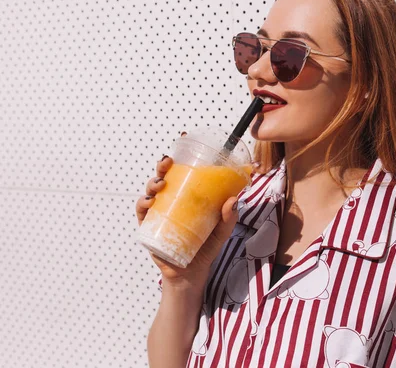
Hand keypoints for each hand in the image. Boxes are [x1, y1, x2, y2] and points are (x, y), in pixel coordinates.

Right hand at [135, 132, 239, 286]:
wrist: (191, 274)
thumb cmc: (206, 248)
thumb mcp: (222, 230)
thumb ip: (229, 217)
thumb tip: (235, 199)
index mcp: (188, 197)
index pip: (183, 172)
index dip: (181, 156)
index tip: (183, 139)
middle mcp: (172, 202)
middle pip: (164, 178)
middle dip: (162, 166)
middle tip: (168, 162)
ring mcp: (159, 214)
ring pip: (151, 192)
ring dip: (152, 183)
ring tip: (160, 183)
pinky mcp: (150, 228)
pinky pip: (143, 213)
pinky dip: (143, 205)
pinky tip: (148, 201)